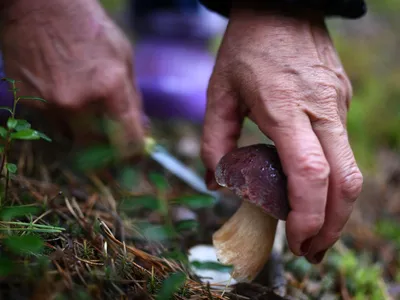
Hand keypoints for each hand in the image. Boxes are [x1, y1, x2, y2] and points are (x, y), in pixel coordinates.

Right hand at [0, 0, 144, 153]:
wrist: (40, 8)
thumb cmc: (90, 29)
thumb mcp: (124, 59)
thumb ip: (133, 100)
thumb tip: (143, 130)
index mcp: (110, 90)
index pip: (128, 144)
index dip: (134, 158)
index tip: (134, 161)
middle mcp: (80, 103)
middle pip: (98, 153)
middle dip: (108, 156)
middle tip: (111, 153)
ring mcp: (51, 105)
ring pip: (72, 141)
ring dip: (83, 137)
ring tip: (85, 111)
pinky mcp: (29, 104)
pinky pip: (52, 126)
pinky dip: (63, 121)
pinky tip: (64, 97)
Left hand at [201, 8, 362, 262]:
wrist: (282, 8)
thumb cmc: (246, 48)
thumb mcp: (218, 91)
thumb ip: (214, 139)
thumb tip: (218, 181)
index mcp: (285, 106)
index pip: (309, 171)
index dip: (308, 213)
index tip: (296, 240)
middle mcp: (321, 109)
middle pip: (345, 181)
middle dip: (332, 225)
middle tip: (308, 250)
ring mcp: (337, 105)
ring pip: (351, 170)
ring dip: (337, 209)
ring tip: (314, 231)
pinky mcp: (341, 102)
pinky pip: (342, 150)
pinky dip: (332, 181)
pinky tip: (312, 190)